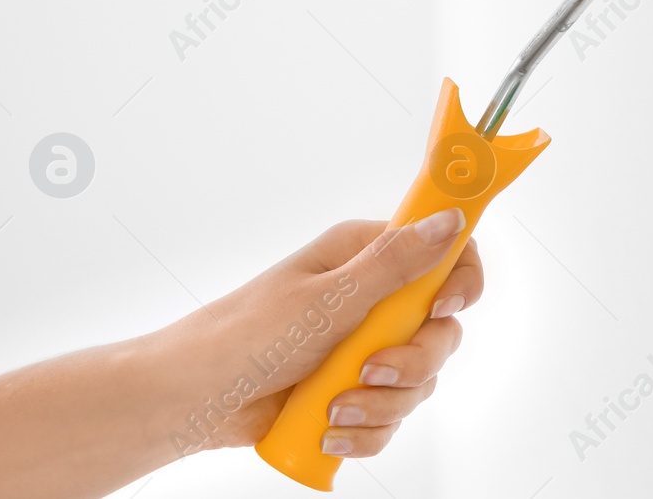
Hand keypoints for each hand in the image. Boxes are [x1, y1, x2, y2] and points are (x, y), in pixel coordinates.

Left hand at [153, 209, 482, 457]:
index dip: (459, 281)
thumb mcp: (326, 297)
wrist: (193, 401)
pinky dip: (367, 431)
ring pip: (419, 380)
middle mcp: (372, 299)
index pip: (445, 255)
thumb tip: (447, 221)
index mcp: (365, 258)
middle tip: (369, 371)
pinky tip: (332, 431)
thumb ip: (394, 263)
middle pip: (441, 329)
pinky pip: (391, 416)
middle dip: (411, 362)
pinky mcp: (355, 392)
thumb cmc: (245, 337)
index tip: (444, 307)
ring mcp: (364, 348)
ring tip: (335, 408)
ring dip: (382, 404)